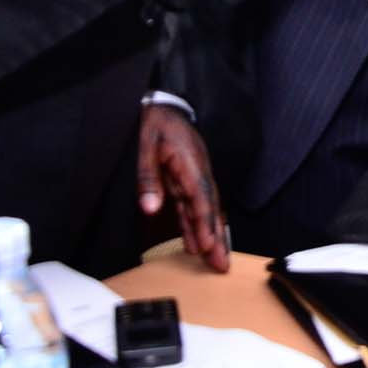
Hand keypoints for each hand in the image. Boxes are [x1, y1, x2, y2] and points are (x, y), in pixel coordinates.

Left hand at [137, 104, 229, 272]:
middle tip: (222, 264)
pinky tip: (198, 242)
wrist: (167, 104)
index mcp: (190, 163)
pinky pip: (196, 206)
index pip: (201, 198)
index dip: (205, 223)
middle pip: (211, 208)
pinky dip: (198, 224)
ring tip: (215, 260)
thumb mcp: (146, 147)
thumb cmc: (157, 123)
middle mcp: (199, 172)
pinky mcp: (189, 179)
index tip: (209, 245)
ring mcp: (196, 176)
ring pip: (207, 209)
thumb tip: (151, 208)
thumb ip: (148, 178)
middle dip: (217, 237)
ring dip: (211, 235)